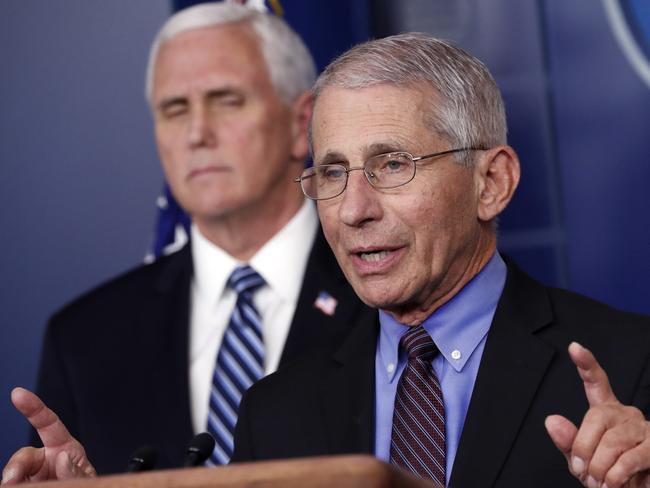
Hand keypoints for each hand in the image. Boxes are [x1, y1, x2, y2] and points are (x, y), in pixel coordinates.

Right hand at [1, 387, 95, 483]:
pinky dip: (15, 486)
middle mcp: (44, 461)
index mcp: (64, 448)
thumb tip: (62, 457)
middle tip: (10, 482)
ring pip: (13, 476)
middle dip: (15, 467)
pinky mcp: (25, 486)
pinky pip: (15, 485)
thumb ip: (77, 470)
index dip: (34, 408)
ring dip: (14, 483)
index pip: (48, 424)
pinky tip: (16, 487)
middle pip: (23, 456)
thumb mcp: (89, 479)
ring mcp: (32, 478)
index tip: (17, 393)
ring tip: (16, 487)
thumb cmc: (88, 486)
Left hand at [545, 342, 649, 487]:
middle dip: (583, 448)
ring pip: (613, 441)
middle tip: (581, 472)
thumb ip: (567, 441)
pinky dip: (616, 475)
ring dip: (599, 467)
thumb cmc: (605, 474)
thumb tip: (552, 420)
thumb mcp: (580, 459)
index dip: (586, 364)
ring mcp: (643, 428)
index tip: (574, 347)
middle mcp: (626, 414)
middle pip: (596, 418)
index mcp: (605, 412)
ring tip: (598, 482)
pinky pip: (631, 458)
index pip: (596, 382)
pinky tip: (613, 484)